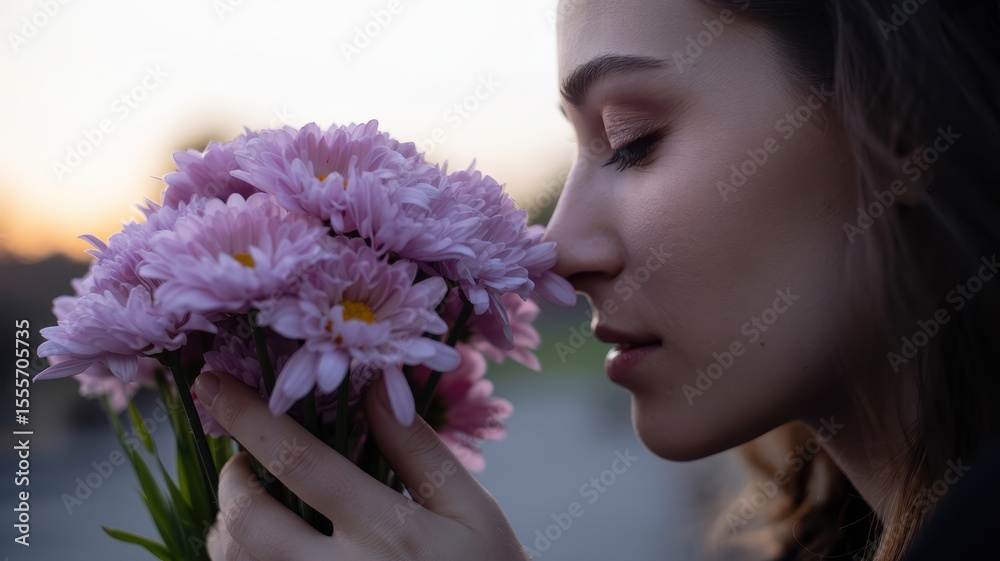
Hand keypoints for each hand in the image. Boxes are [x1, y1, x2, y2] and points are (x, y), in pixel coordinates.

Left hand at [194, 370, 528, 559]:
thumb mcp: (471, 510)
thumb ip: (419, 450)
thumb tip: (375, 383)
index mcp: (392, 535)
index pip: (303, 462)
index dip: (250, 417)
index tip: (212, 383)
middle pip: (250, 527)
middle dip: (230, 481)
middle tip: (241, 462)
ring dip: (226, 528)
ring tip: (249, 504)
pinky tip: (265, 549)